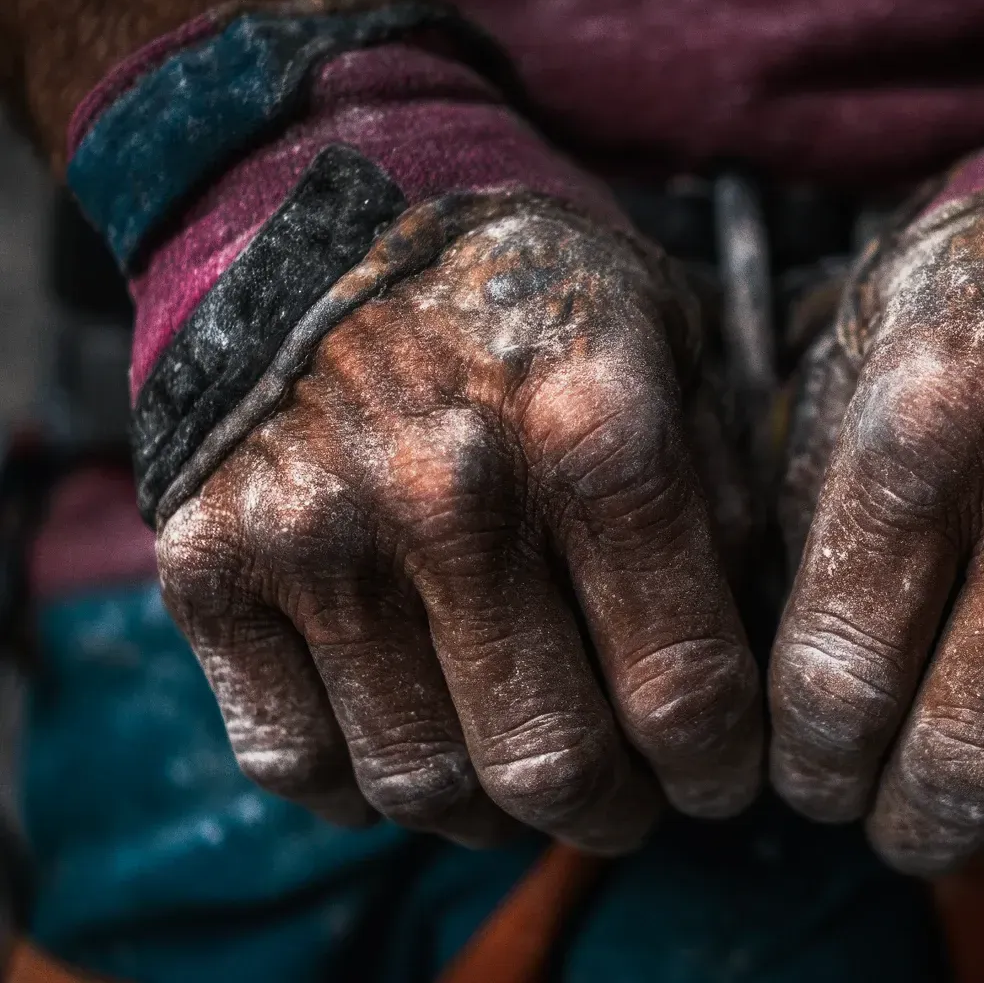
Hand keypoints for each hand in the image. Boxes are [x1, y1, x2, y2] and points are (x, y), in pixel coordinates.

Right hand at [158, 195, 761, 851]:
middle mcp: (447, 487)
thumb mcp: (668, 343)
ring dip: (499, 812)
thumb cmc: (522, 288)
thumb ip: (723, 500)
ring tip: (531, 770)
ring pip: (426, 784)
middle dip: (618, 810)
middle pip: (554, 762)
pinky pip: (298, 761)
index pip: (682, 684)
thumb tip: (751, 667)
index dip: (720, 766)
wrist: (311, 198)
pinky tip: (423, 738)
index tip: (724, 775)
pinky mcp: (206, 565)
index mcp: (591, 425)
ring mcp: (312, 532)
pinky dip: (371, 785)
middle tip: (636, 795)